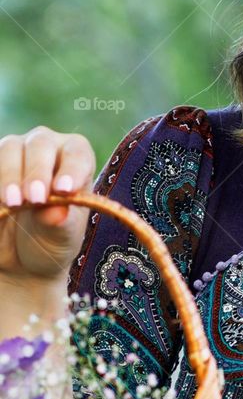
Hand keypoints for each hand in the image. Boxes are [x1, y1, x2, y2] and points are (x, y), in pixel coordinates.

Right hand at [0, 125, 96, 284]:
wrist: (20, 254)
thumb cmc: (51, 239)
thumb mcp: (61, 238)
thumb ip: (61, 224)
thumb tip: (56, 211)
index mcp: (76, 162)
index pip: (77, 153)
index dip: (72, 168)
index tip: (64, 190)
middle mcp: (48, 150)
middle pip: (41, 143)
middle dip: (37, 170)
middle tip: (34, 199)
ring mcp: (16, 152)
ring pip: (10, 147)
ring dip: (10, 174)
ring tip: (11, 203)